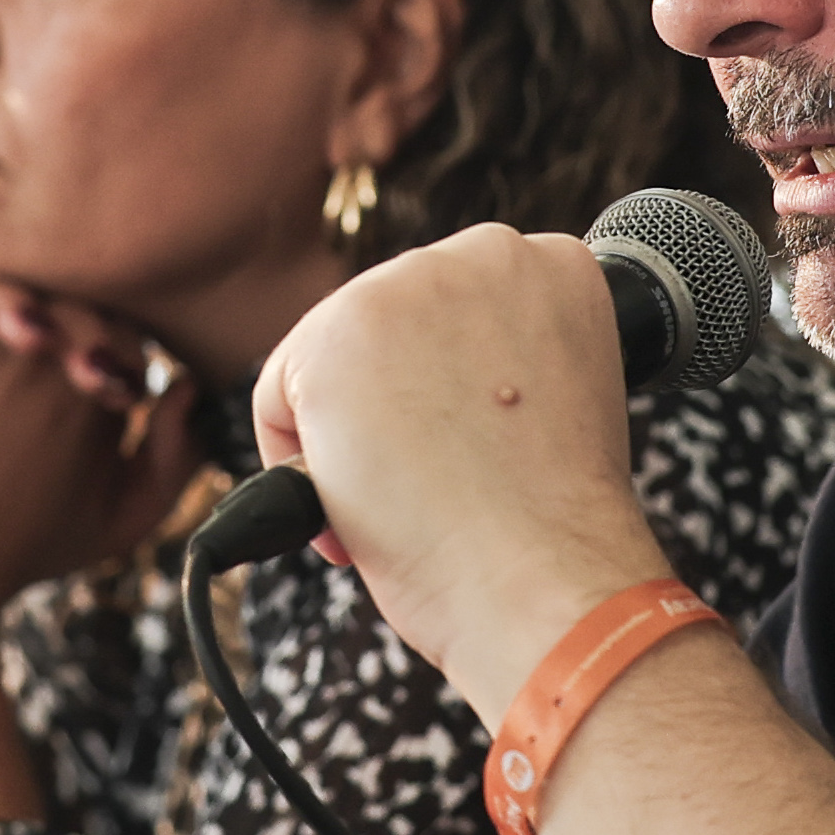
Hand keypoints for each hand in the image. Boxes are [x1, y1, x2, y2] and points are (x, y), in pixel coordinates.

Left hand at [249, 225, 666, 717]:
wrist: (544, 580)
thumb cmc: (554, 528)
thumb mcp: (556, 405)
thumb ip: (502, 363)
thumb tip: (415, 383)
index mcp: (556, 267)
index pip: (461, 310)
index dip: (454, 390)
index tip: (466, 447)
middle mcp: (483, 254)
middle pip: (391, 325)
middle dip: (392, 405)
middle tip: (426, 484)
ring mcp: (404, 289)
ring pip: (334, 358)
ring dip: (347, 431)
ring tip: (397, 501)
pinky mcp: (333, 339)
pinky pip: (279, 398)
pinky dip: (297, 464)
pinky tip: (352, 509)